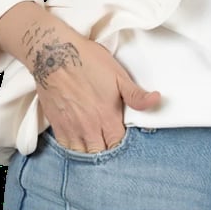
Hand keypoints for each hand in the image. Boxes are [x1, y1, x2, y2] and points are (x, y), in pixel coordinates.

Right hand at [32, 29, 160, 152]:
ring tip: (95, 143)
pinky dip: (73, 149)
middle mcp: (89, 127)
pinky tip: (79, 141)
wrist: (54, 54)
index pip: (118, 145)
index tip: (122, 137)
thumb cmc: (87, 61)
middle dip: (107, 150)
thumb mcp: (118, 75)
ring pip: (82, 154)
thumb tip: (156, 100)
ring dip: (90, 151)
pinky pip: (66, 148)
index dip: (122, 144)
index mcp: (107, 117)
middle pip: (101, 153)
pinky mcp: (56, 125)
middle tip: (109, 141)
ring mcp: (71, 128)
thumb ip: (135, 95)